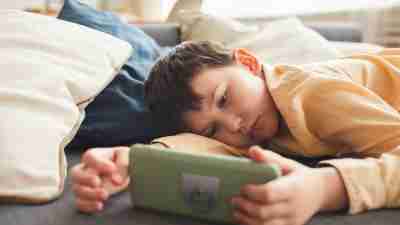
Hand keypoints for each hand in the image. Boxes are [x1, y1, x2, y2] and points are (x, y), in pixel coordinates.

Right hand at [70, 146, 129, 212]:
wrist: (124, 174)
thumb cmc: (123, 161)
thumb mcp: (127, 156)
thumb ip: (123, 163)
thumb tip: (116, 180)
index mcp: (94, 156)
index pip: (89, 157)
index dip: (99, 163)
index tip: (113, 169)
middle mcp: (85, 169)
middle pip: (75, 173)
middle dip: (86, 179)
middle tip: (98, 183)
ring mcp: (83, 184)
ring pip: (77, 189)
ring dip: (89, 194)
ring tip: (105, 195)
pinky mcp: (85, 197)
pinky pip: (79, 203)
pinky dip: (87, 206)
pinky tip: (100, 205)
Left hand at [231, 146, 347, 224]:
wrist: (320, 192)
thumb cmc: (298, 175)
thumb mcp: (287, 163)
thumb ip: (269, 158)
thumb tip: (252, 150)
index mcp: (292, 188)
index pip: (269, 193)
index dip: (252, 192)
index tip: (243, 187)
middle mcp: (293, 207)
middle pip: (263, 212)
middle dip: (245, 207)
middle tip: (234, 200)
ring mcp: (291, 221)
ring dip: (246, 220)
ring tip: (236, 210)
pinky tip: (244, 219)